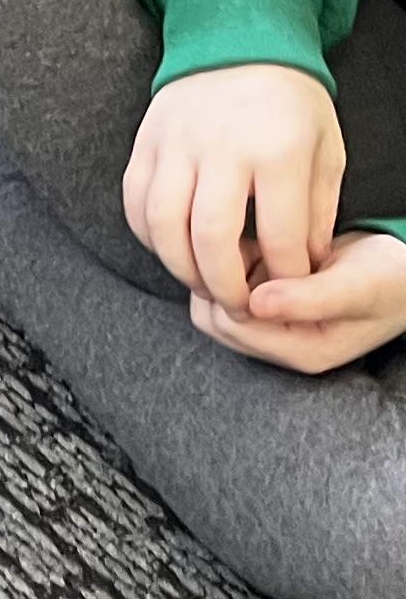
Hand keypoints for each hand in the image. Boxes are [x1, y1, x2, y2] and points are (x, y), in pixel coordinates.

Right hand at [124, 62, 344, 308]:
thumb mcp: (327, 152)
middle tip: (234, 303)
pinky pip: (135, 200)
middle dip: (224, 284)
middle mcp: (222, 149)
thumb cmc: (290, 104)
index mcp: (278, 152)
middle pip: (212, 237)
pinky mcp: (146, 141)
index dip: (285, 276)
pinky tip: (169, 247)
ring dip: (179, 266)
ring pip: (164, 223)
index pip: (279, 237)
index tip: (287, 289)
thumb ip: (317, 210)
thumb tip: (301, 263)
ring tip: (200, 282)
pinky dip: (148, 235)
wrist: (237, 42)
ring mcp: (177, 144)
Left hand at [195, 229, 405, 374]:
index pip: (227, 324)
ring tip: (266, 249)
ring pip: (215, 298)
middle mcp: (281, 345)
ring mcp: (274, 327)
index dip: (228, 286)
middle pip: (212, 316)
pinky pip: (229, 286)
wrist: (405, 273)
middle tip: (259, 249)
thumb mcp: (356, 287)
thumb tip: (253, 303)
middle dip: (223, 279)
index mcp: (300, 351)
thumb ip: (307, 299)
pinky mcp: (272, 307)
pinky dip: (237, 264)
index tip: (258, 254)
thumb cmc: (388, 280)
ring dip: (229, 269)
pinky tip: (265, 248)